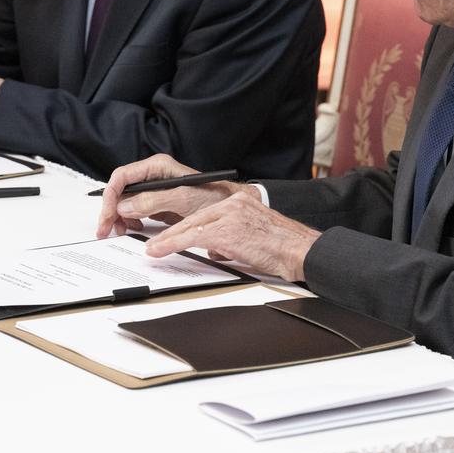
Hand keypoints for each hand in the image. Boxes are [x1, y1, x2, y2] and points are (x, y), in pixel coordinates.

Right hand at [95, 154, 242, 238]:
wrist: (229, 207)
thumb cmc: (212, 196)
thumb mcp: (181, 198)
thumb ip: (152, 200)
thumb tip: (124, 206)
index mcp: (157, 166)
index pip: (122, 176)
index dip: (111, 196)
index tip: (108, 215)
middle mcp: (152, 176)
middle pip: (120, 190)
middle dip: (111, 209)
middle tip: (106, 230)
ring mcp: (154, 190)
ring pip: (125, 202)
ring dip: (119, 217)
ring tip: (123, 230)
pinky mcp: (157, 204)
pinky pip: (135, 211)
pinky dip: (131, 221)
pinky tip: (136, 228)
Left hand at [144, 192, 319, 281]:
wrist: (300, 249)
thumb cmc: (283, 247)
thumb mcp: (253, 235)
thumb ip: (231, 237)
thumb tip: (214, 249)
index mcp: (239, 202)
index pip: (204, 212)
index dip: (183, 224)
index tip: (170, 233)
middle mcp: (233, 203)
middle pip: (193, 216)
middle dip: (170, 230)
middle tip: (154, 241)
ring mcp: (230, 215)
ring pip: (189, 225)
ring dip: (167, 238)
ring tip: (152, 248)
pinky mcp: (227, 230)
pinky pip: (193, 236)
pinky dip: (172, 243)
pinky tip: (161, 250)